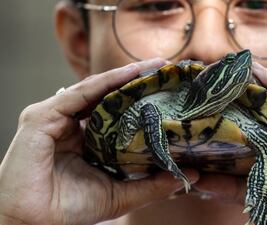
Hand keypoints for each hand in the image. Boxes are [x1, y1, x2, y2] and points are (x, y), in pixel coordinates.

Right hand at [0, 59, 198, 224]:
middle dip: (136, 81)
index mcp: (85, 139)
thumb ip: (153, 184)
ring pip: (94, 90)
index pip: (116, 112)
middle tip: (165, 69)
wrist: (36, 224)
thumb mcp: (122, 194)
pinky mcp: (40, 117)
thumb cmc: (72, 210)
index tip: (168, 90)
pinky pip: (78, 95)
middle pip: (107, 96)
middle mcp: (70, 125)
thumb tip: (192, 174)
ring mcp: (54, 118)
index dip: (140, 100)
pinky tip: (129, 74)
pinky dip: (104, 82)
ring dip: (125, 76)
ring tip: (154, 66)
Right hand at [194, 63, 266, 224]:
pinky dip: (219, 185)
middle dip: (235, 106)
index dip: (261, 79)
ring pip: (243, 150)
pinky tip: (202, 179)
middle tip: (211, 93)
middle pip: (257, 118)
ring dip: (221, 143)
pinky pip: (237, 188)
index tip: (236, 67)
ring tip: (200, 126)